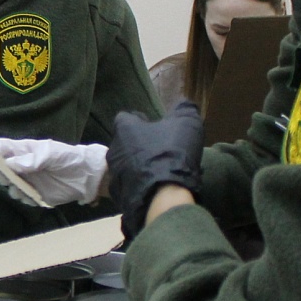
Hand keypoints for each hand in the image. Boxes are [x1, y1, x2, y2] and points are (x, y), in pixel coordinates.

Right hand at [0, 138, 108, 206]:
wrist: (88, 176)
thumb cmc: (69, 158)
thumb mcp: (52, 154)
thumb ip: (31, 159)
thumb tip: (10, 164)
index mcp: (24, 150)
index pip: (1, 148)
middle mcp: (22, 165)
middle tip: (7, 179)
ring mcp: (27, 180)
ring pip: (9, 185)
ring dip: (13, 189)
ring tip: (25, 190)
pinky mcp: (35, 194)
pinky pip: (22, 198)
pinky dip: (25, 198)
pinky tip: (36, 196)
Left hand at [107, 101, 204, 241]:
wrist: (163, 194)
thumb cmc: (172, 152)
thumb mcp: (187, 123)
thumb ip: (184, 110)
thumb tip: (184, 104)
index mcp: (125, 129)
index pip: (126, 118)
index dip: (140, 121)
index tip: (153, 126)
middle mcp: (113, 150)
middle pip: (124, 144)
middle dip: (139, 146)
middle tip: (159, 151)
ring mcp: (113, 175)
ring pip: (125, 166)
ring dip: (139, 167)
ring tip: (159, 172)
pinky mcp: (118, 196)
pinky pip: (128, 187)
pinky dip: (139, 186)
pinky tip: (154, 189)